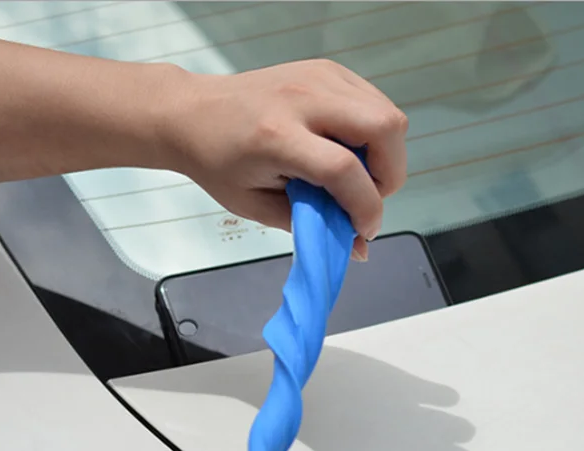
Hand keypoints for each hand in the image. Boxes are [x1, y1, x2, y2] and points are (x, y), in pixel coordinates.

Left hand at [163, 59, 408, 260]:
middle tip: (365, 198)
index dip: (366, 207)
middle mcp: (303, 99)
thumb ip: (309, 225)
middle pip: (384, 128)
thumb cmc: (218, 163)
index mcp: (277, 137)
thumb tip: (359, 248)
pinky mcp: (327, 69)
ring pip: (388, 113)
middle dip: (389, 176)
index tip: (364, 231)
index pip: (344, 170)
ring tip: (356, 176)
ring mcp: (318, 77)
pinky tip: (348, 150)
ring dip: (386, 155)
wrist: (194, 112)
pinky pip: (375, 101)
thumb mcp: (256, 205)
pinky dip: (374, 133)